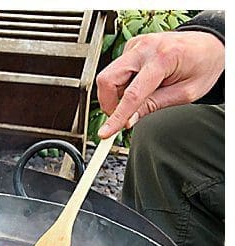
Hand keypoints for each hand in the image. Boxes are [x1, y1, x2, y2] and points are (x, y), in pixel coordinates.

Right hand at [96, 30, 224, 138]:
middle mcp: (145, 47)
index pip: (132, 94)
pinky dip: (123, 84)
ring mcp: (137, 44)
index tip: (105, 133)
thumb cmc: (201, 66)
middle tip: (122, 117)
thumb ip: (154, 105)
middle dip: (109, 103)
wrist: (208, 45)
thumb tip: (129, 120)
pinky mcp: (133, 46)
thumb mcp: (184, 94)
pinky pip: (117, 71)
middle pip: (108, 79)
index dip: (116, 117)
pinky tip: (141, 85)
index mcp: (162, 58)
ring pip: (110, 76)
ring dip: (118, 94)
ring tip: (141, 97)